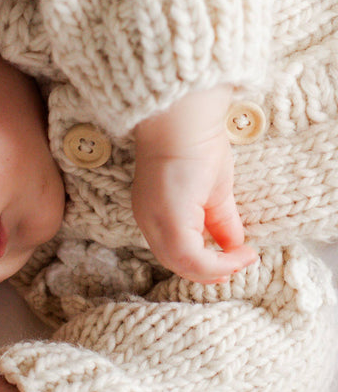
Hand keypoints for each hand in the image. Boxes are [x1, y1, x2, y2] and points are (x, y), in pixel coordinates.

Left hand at [132, 86, 257, 282]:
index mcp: (154, 211)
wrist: (186, 120)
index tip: (232, 261)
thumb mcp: (213, 193)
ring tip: (243, 259)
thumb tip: (235, 245)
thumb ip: (219, 221)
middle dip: (210, 271)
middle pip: (176, 262)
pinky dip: (218, 262)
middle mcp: (148, 219)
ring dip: (217, 268)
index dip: (203, 263)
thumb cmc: (197, 145)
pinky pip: (191, 257)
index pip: (173, 251)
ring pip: (182, 264)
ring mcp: (154, 220)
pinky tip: (241, 253)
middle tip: (239, 265)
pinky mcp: (167, 219)